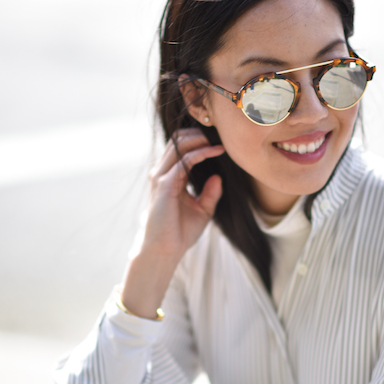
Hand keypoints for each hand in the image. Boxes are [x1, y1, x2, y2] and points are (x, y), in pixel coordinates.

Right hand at [142, 128, 223, 260]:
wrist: (166, 250)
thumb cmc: (181, 233)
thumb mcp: (202, 210)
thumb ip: (210, 193)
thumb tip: (218, 177)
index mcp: (170, 177)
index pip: (182, 148)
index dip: (200, 140)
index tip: (221, 141)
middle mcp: (163, 173)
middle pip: (178, 140)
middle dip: (199, 133)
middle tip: (221, 135)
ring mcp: (162, 177)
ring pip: (179, 144)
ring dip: (201, 139)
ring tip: (220, 140)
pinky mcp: (165, 184)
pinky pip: (185, 160)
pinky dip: (201, 152)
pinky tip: (216, 151)